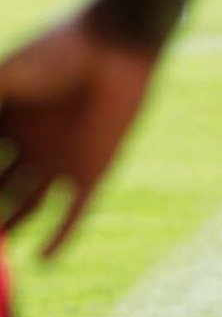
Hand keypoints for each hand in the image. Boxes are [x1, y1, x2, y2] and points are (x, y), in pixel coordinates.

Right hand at [0, 14, 156, 257]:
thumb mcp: (3, 80)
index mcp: (1, 121)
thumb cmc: (55, 55)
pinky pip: (75, 213)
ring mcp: (58, 162)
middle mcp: (26, 146)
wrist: (114, 54)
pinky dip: (61, 237)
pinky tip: (44, 262)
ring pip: (28, 206)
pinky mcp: (91, 172)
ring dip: (12, 228)